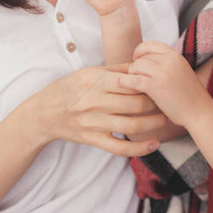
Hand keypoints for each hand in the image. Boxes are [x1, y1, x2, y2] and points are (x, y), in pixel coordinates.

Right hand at [24, 65, 166, 155]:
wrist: (44, 113)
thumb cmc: (69, 88)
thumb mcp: (88, 72)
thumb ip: (115, 69)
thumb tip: (140, 64)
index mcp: (94, 81)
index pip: (130, 82)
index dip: (149, 84)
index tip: (161, 83)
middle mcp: (94, 102)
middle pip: (135, 104)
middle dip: (156, 103)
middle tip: (168, 101)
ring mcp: (93, 123)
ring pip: (132, 125)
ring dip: (154, 123)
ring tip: (166, 119)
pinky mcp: (92, 140)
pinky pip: (120, 148)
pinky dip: (140, 148)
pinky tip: (154, 145)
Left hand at [120, 41, 211, 128]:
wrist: (200, 112)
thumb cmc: (189, 97)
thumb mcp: (180, 72)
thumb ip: (166, 65)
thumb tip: (143, 62)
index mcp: (176, 56)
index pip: (151, 44)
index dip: (141, 51)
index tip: (137, 61)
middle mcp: (170, 60)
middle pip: (142, 56)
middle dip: (135, 67)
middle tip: (135, 78)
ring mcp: (163, 73)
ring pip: (136, 66)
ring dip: (131, 76)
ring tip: (134, 86)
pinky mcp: (156, 86)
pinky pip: (134, 80)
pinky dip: (125, 82)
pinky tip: (121, 85)